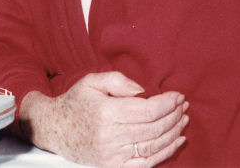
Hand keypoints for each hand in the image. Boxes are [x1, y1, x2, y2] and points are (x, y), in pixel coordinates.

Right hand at [18, 72, 187, 166]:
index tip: (178, 96)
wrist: (55, 129)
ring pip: (153, 145)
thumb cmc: (76, 102)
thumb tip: (144, 91)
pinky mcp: (114, 166)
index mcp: (106, 112)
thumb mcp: (91, 82)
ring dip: (173, 133)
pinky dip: (166, 152)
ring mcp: (113, 154)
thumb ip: (117, 80)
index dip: (167, 103)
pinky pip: (147, 162)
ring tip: (183, 120)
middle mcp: (110, 136)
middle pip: (154, 128)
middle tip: (184, 106)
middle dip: (174, 116)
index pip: (147, 110)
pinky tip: (176, 141)